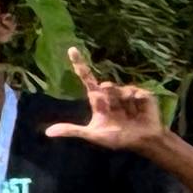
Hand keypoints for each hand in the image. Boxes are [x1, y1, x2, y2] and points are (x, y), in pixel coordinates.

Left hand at [43, 43, 167, 154]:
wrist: (143, 142)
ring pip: (120, 90)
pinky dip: (136, 102)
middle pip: (106, 86)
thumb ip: (73, 131)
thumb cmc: (118, 138)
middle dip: (109, 96)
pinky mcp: (143, 94)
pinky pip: (135, 93)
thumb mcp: (94, 135)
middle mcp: (111, 93)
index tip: (72, 50)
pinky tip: (139, 112)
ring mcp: (127, 92)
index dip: (80, 65)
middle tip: (115, 111)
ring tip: (129, 115)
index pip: (87, 79)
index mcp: (98, 100)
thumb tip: (48, 132)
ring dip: (123, 103)